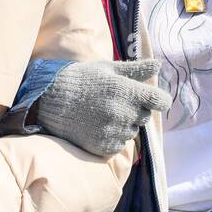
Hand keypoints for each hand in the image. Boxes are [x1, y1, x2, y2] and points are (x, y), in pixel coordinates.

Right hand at [35, 59, 171, 157]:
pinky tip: (97, 125)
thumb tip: (159, 65)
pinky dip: (112, 138)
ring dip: (123, 124)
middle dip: (135, 109)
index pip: (160, 101)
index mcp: (127, 91)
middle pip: (145, 116)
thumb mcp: (109, 69)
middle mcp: (122, 112)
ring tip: (102, 113)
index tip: (151, 98)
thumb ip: (137, 69)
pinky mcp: (102, 146)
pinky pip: (119, 145)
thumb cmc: (83, 80)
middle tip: (114, 101)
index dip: (158, 99)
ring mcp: (113, 131)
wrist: (51, 100)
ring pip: (132, 132)